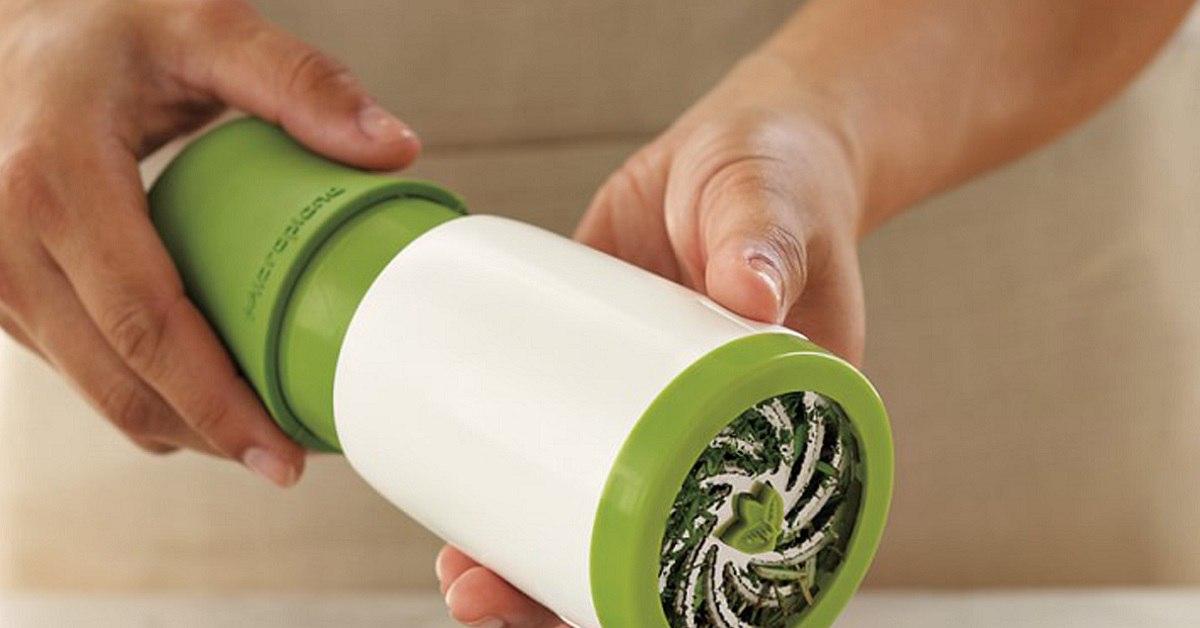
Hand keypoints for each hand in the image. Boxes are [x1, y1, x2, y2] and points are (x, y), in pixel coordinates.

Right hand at [0, 0, 419, 485]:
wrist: (8, 33)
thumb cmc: (102, 30)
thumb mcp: (203, 28)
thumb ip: (300, 82)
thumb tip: (394, 147)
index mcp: (54, 180)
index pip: (148, 323)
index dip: (219, 403)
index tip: (284, 453)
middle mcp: (4, 237)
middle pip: (117, 377)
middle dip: (208, 436)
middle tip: (285, 462)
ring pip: (89, 387)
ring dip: (174, 425)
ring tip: (256, 436)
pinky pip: (71, 366)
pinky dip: (137, 394)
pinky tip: (198, 396)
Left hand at [437, 51, 865, 625]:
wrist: (733, 148)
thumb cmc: (783, 183)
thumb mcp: (778, 211)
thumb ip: (766, 243)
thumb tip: (749, 288)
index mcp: (779, 440)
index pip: (730, 559)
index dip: (659, 609)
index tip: (587, 616)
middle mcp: (709, 446)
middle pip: (641, 560)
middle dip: (557, 597)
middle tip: (478, 595)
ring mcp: (645, 418)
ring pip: (587, 520)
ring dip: (519, 561)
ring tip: (455, 571)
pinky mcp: (592, 378)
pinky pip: (550, 448)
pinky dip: (505, 486)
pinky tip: (454, 509)